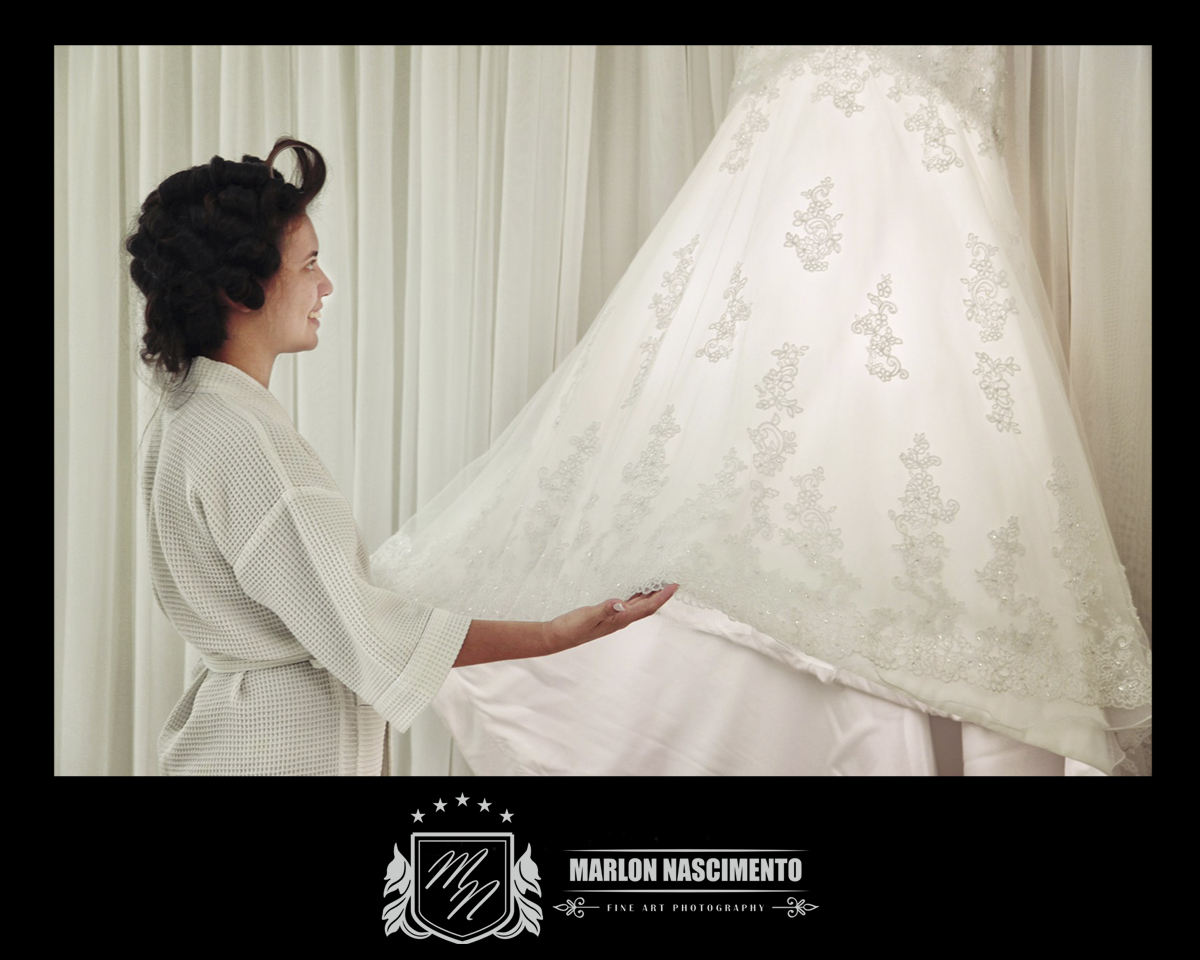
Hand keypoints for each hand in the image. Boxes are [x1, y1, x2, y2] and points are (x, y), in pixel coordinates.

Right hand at [541, 583, 679, 654]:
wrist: (557, 637)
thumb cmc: (571, 628)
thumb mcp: (587, 616)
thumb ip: (605, 610)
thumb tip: (622, 603)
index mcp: (619, 620)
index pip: (647, 608)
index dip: (662, 597)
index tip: (674, 585)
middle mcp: (620, 620)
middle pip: (647, 607)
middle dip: (661, 595)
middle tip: (672, 581)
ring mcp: (614, 618)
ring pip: (638, 606)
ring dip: (651, 595)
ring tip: (660, 583)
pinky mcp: (607, 615)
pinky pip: (628, 604)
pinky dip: (637, 596)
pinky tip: (637, 590)